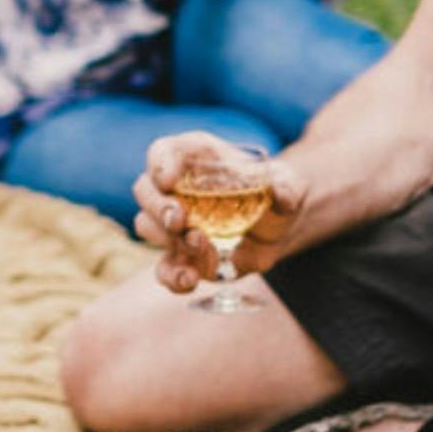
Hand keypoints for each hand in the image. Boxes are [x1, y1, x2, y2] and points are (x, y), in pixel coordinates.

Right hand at [132, 132, 304, 293]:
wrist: (275, 227)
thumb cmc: (273, 194)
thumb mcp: (287, 185)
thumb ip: (286, 188)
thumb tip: (280, 195)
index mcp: (194, 159)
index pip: (163, 152)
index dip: (159, 163)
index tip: (167, 180)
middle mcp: (175, 189)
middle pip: (145, 189)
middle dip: (158, 206)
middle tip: (180, 221)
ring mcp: (172, 225)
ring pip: (147, 226)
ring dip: (168, 238)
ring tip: (202, 244)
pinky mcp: (181, 256)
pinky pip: (163, 268)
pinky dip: (171, 276)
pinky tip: (190, 279)